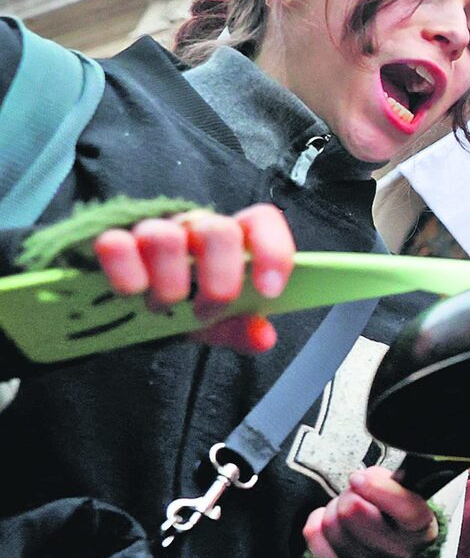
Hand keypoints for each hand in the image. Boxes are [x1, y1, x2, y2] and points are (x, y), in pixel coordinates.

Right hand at [92, 204, 293, 352]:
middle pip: (218, 232)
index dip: (271, 252)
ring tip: (164, 307)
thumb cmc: (180, 305)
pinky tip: (132, 294)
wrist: (125, 307)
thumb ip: (240, 328)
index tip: (268, 291)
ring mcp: (152, 230)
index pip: (261, 221)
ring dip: (168, 286)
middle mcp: (194, 227)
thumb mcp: (214, 322)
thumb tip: (263, 336)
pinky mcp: (110, 241)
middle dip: (218, 283)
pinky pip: (114, 245)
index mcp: (230, 241)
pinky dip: (126, 276)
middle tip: (206, 313)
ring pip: (165, 239)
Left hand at [304, 468, 437, 557]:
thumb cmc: (397, 511)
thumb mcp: (407, 490)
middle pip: (353, 512)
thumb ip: (392, 482)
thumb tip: (365, 479)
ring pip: (331, 522)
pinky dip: (318, 519)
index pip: (407, 512)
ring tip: (349, 505)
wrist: (388, 541)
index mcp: (421, 530)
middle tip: (358, 490)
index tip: (362, 477)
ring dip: (336, 506)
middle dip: (351, 493)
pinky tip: (332, 518)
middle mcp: (395, 552)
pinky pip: (314, 534)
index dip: (380, 490)